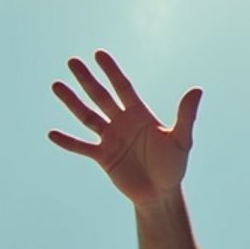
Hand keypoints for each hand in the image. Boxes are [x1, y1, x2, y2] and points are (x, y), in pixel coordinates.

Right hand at [49, 50, 201, 205]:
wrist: (161, 194)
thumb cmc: (174, 166)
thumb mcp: (182, 140)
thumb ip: (186, 116)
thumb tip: (197, 90)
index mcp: (140, 115)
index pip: (123, 87)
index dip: (112, 71)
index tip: (99, 54)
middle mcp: (123, 123)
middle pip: (101, 97)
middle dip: (87, 80)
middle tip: (72, 62)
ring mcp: (111, 139)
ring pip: (87, 117)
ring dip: (72, 102)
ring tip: (57, 85)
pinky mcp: (103, 157)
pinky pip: (82, 147)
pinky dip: (68, 142)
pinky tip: (52, 134)